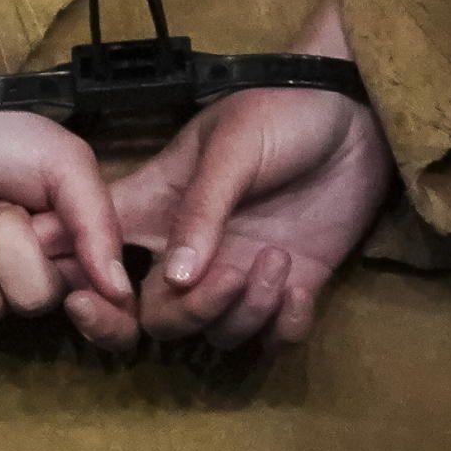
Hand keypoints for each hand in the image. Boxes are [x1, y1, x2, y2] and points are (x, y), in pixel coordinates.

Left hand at [0, 108, 137, 346]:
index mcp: (74, 256)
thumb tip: (121, 291)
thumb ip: (97, 223)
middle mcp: (30, 282)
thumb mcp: (65, 163)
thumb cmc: (7, 138)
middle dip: (12, 247)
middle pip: (32, 302)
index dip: (101, 323)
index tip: (78, 300)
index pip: (110, 321)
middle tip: (4, 207)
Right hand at [106, 9, 390, 354]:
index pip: (103, 257)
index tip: (98, 299)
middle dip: (189, 317)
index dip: (94, 290)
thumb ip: (202, 210)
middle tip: (231, 277)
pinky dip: (282, 328)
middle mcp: (192, 252)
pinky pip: (274, 339)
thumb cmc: (279, 111)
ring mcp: (241, 272)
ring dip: (246, 313)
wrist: (356, 111)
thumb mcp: (232, 147)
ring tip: (277, 259)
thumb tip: (177, 281)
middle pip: (161, 319)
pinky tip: (300, 290)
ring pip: (219, 335)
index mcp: (158, 208)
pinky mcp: (292, 286)